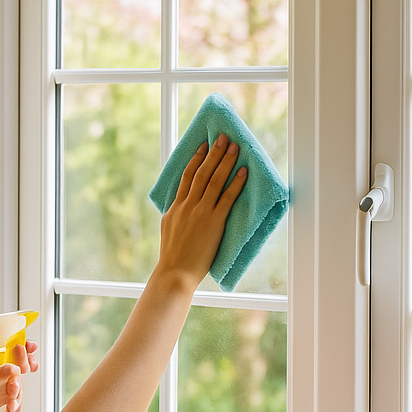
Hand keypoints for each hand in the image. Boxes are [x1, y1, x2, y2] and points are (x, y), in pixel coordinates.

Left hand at [0, 340, 39, 411]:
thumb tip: (14, 368)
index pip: (11, 349)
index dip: (23, 346)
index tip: (31, 347)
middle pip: (20, 366)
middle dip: (25, 366)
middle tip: (23, 370)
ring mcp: (2, 386)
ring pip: (19, 385)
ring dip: (18, 391)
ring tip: (12, 399)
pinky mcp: (2, 401)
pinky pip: (15, 401)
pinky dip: (16, 405)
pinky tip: (12, 409)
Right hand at [155, 134, 246, 290]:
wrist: (174, 273)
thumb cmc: (173, 257)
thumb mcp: (168, 229)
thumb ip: (174, 214)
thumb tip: (179, 205)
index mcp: (175, 207)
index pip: (186, 176)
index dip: (196, 158)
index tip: (203, 145)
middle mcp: (187, 206)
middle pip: (201, 172)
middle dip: (214, 153)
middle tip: (223, 138)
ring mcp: (200, 213)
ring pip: (214, 181)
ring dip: (226, 162)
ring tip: (235, 148)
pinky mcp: (213, 223)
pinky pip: (227, 198)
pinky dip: (236, 183)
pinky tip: (244, 172)